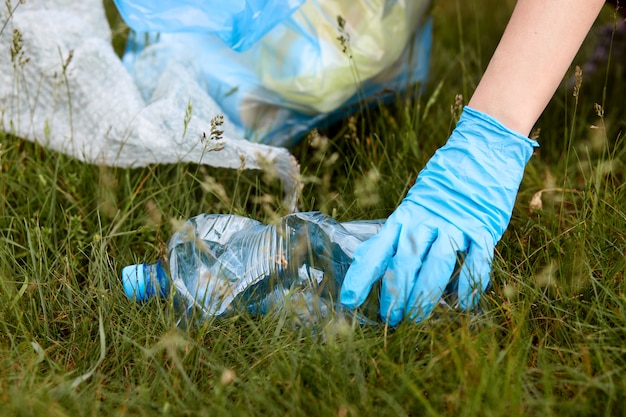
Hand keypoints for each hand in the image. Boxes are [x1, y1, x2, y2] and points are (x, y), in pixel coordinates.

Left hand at [340, 106, 537, 324]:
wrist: (484, 148)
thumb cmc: (446, 180)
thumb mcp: (417, 201)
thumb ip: (403, 229)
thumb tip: (380, 259)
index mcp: (407, 213)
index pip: (379, 247)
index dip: (363, 275)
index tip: (349, 299)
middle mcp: (427, 218)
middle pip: (406, 260)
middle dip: (395, 292)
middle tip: (389, 318)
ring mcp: (456, 223)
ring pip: (437, 263)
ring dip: (426, 294)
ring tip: (416, 318)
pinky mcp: (484, 226)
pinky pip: (477, 260)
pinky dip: (471, 284)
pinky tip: (464, 304)